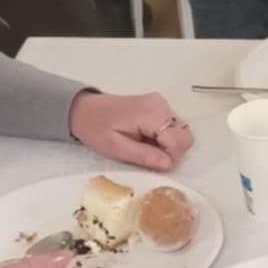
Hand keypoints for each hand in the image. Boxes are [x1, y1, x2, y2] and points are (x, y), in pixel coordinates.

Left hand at [69, 90, 194, 171]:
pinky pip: (172, 127)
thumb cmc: (96, 128)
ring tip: (144, 146)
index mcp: (151, 113)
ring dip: (167, 145)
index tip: (153, 164)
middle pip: (184, 136)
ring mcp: (161, 103)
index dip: (170, 158)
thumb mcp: (116, 148)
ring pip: (180, 132)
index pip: (178, 141)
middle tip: (149, 157)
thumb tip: (168, 164)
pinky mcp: (158, 106)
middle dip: (171, 152)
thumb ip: (144, 156)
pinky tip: (145, 139)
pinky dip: (164, 137)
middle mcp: (161, 105)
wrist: (83, 110)